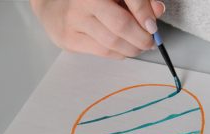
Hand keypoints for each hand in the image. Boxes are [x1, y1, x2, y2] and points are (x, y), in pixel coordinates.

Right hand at [30, 0, 165, 58]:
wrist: (52, 6)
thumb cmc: (89, 1)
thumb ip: (137, 1)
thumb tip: (157, 11)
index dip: (145, 14)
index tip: (153, 27)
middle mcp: (84, 1)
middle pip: (120, 25)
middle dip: (141, 38)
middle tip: (149, 42)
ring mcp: (74, 21)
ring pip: (112, 42)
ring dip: (131, 49)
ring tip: (138, 47)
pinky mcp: (69, 39)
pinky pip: (102, 52)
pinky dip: (118, 53)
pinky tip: (122, 49)